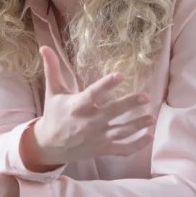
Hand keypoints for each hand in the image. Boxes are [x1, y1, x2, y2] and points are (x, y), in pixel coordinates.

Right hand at [26, 46, 153, 168]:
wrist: (50, 145)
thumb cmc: (54, 114)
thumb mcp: (52, 91)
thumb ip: (52, 69)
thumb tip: (44, 47)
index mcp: (76, 106)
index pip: (93, 94)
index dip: (107, 84)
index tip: (121, 75)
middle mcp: (88, 122)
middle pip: (113, 112)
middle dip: (130, 104)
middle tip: (145, 96)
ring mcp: (97, 137)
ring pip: (122, 131)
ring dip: (138, 124)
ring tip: (151, 116)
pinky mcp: (103, 149)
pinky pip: (123, 149)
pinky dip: (137, 145)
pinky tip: (150, 136)